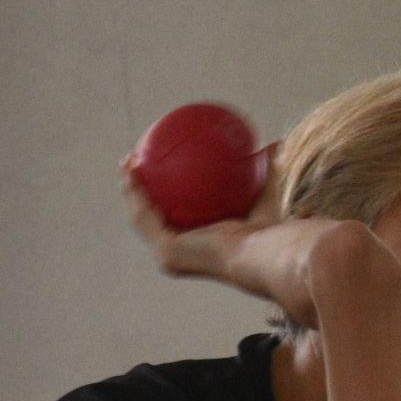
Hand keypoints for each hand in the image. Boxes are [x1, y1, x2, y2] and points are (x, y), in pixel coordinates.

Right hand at [120, 142, 283, 283]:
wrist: (262, 255)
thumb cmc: (270, 233)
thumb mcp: (267, 194)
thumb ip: (266, 171)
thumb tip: (274, 143)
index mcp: (202, 245)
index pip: (180, 219)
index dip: (168, 196)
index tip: (165, 171)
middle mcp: (183, 254)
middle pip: (154, 220)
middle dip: (141, 193)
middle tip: (139, 165)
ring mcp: (172, 256)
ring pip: (143, 219)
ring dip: (131, 191)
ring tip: (126, 163)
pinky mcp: (167, 252)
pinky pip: (146, 217)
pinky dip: (135, 193)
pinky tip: (131, 170)